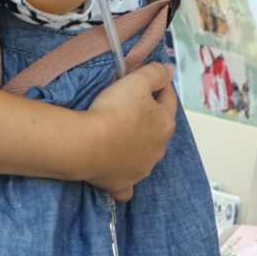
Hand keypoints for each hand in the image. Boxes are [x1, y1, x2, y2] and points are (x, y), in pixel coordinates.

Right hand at [83, 61, 176, 201]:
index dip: (159, 86)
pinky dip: (125, 178)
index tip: (148, 79)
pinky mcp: (122, 185)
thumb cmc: (114, 111)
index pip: (168, 99)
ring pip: (146, 155)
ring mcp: (141, 170)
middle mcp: (159, 150)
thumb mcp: (136, 81)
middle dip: (149, 117)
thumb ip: (156, 72)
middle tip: (129, 106)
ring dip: (138, 145)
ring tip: (120, 134)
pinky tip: (118, 173)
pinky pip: (127, 185)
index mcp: (165, 124)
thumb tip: (169, 70)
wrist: (87, 144)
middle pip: (157, 128)